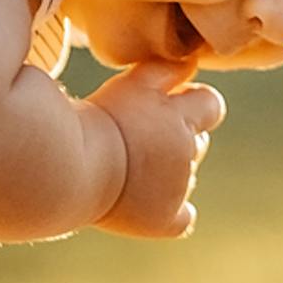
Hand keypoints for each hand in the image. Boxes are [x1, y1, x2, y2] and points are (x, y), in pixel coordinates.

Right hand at [92, 60, 226, 238]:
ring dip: (168, 173)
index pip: (211, 105)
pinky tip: (148, 206)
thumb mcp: (130, 85)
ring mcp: (178, 188)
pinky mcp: (164, 219)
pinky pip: (182, 219)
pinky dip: (171, 213)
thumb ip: (165, 71)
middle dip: (177, 139)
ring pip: (186, 178)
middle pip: (198, 143)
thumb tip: (190, 63)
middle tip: (138, 140)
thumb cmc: (95, 122)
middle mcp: (186, 152)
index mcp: (182, 117)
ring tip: (130, 168)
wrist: (71, 167)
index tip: (170, 108)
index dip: (194, 106)